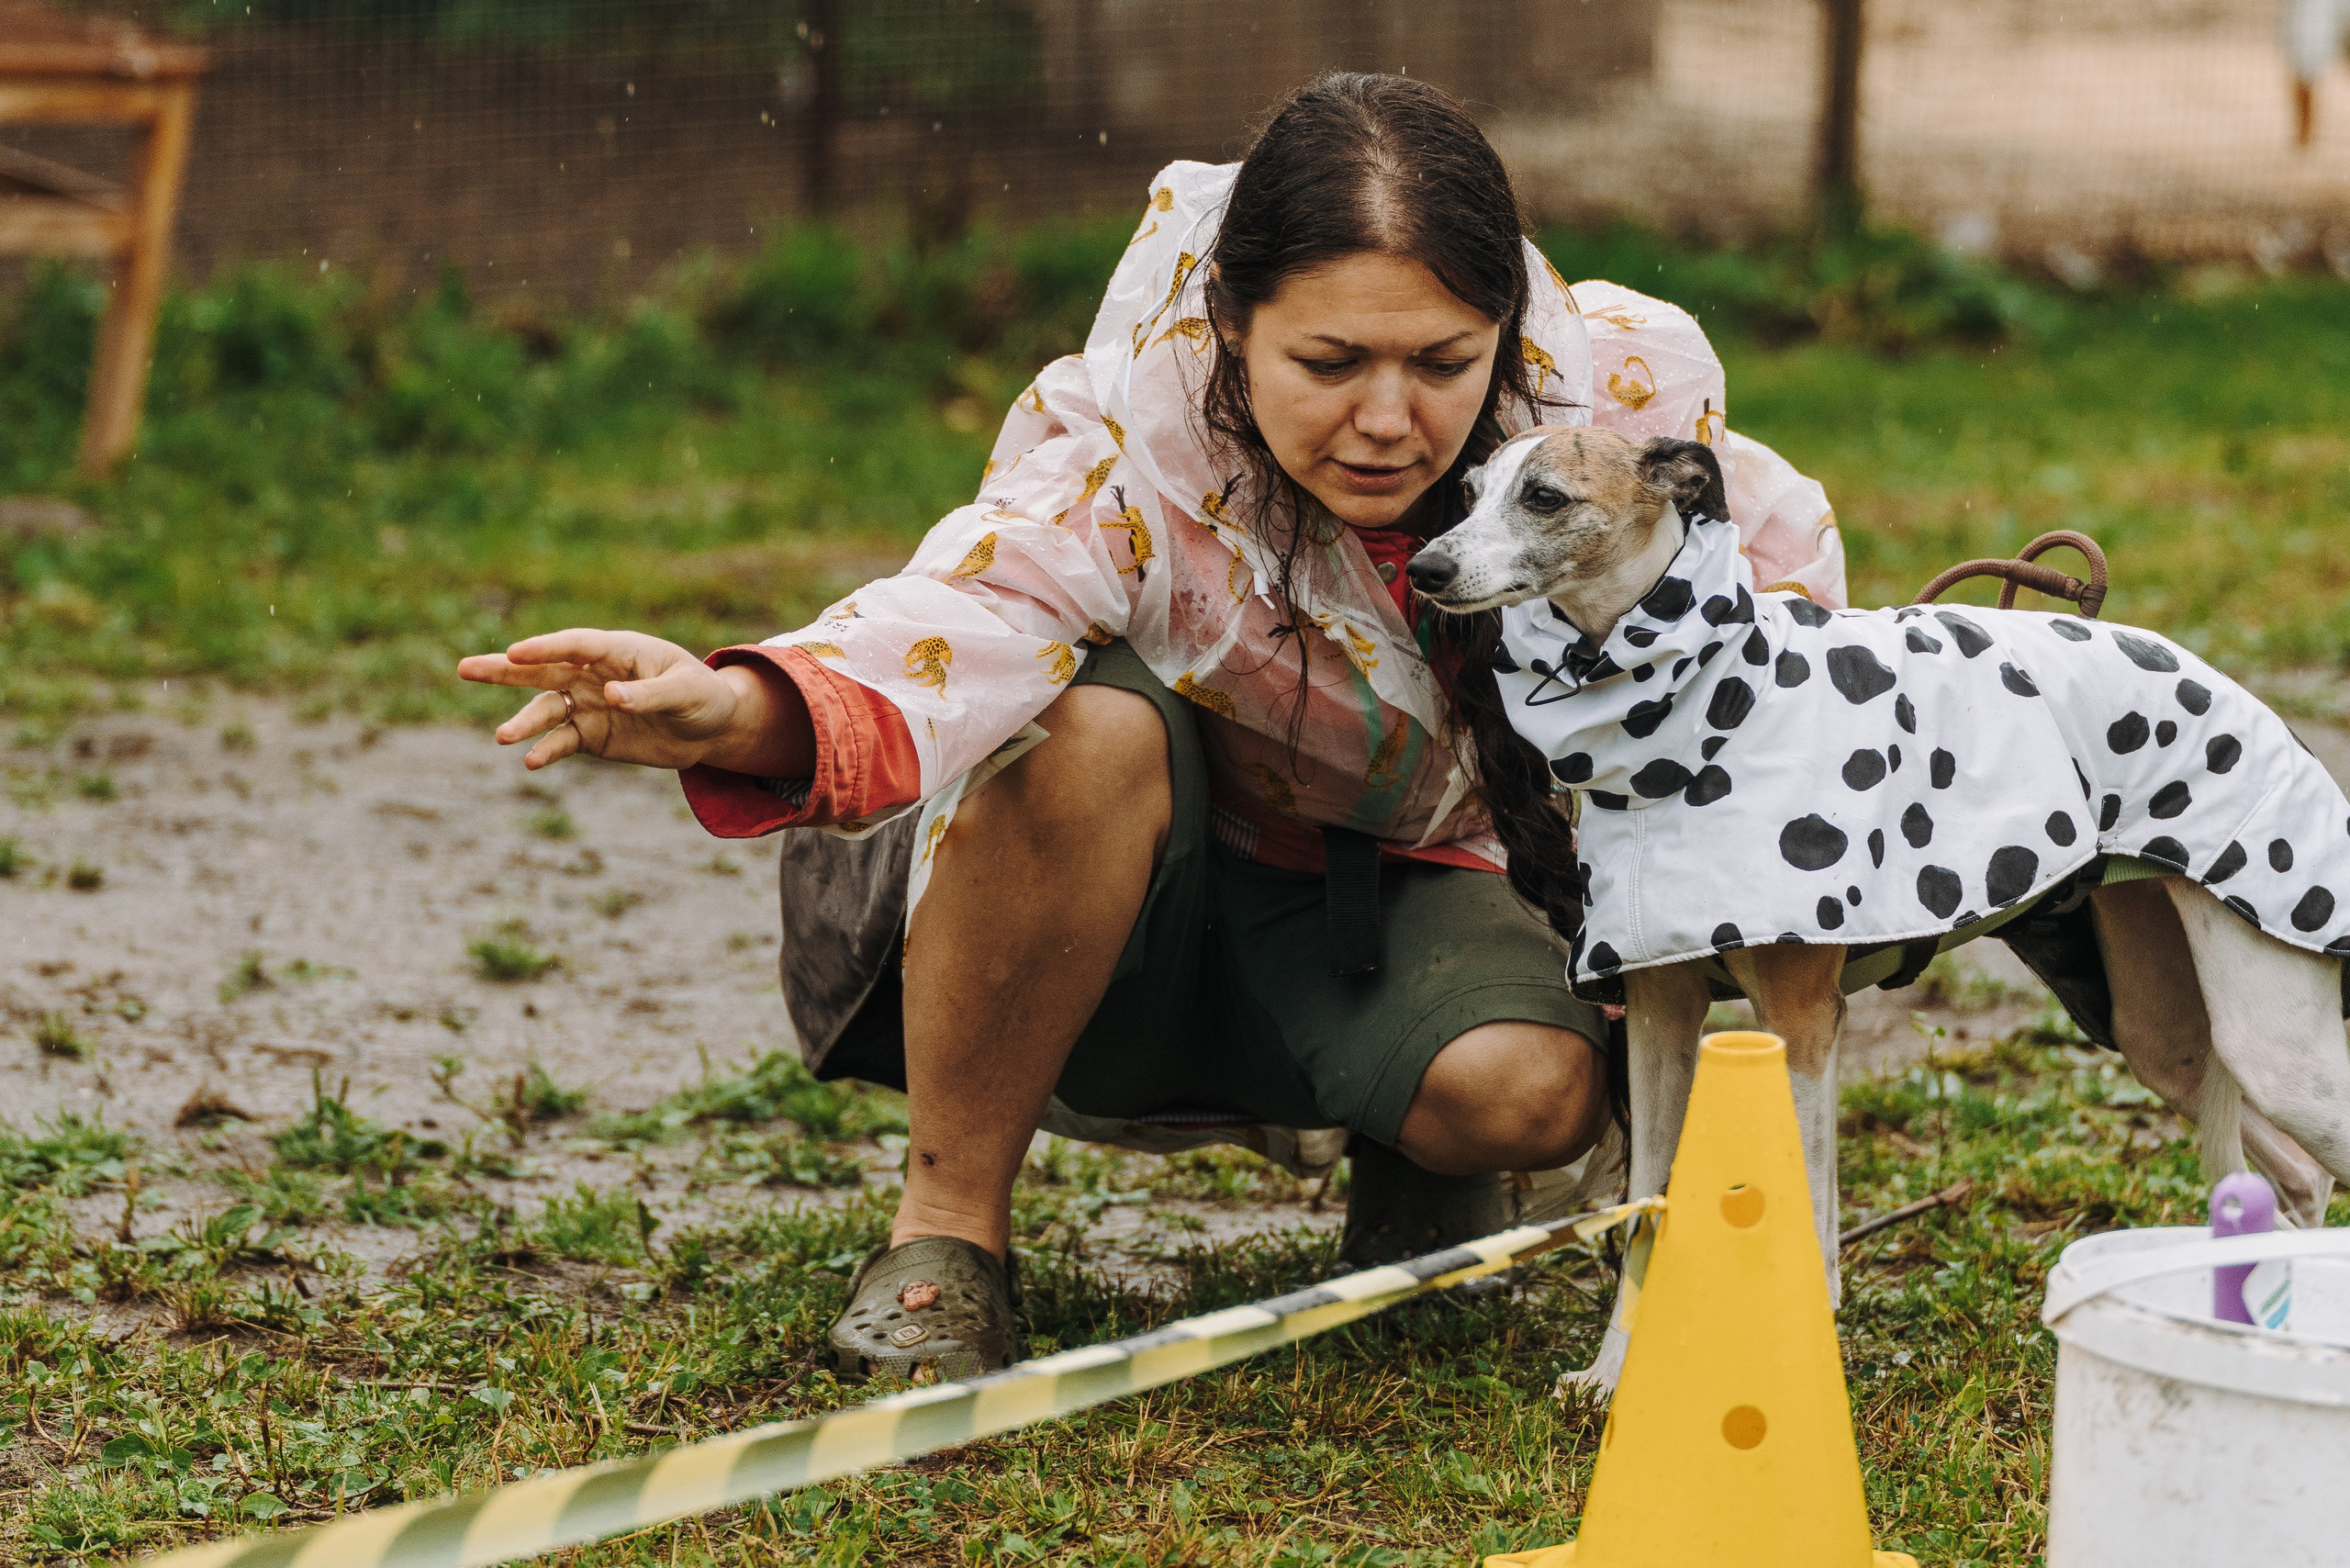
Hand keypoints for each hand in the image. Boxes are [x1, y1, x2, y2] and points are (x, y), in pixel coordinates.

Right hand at [457, 629, 808, 773]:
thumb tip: (610, 696)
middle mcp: (595, 674)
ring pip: (547, 709)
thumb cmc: (704, 697)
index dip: (546, 647)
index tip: (516, 651)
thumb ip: (649, 694)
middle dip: (505, 670)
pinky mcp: (591, 735)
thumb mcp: (686, 692)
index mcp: (618, 650)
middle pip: (543, 669)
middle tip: (464, 669)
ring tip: (503, 737)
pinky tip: (530, 761)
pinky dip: (546, 750)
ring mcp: (589, 705)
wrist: (712, 729)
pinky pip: (562, 742)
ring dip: (524, 722)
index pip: (575, 645)